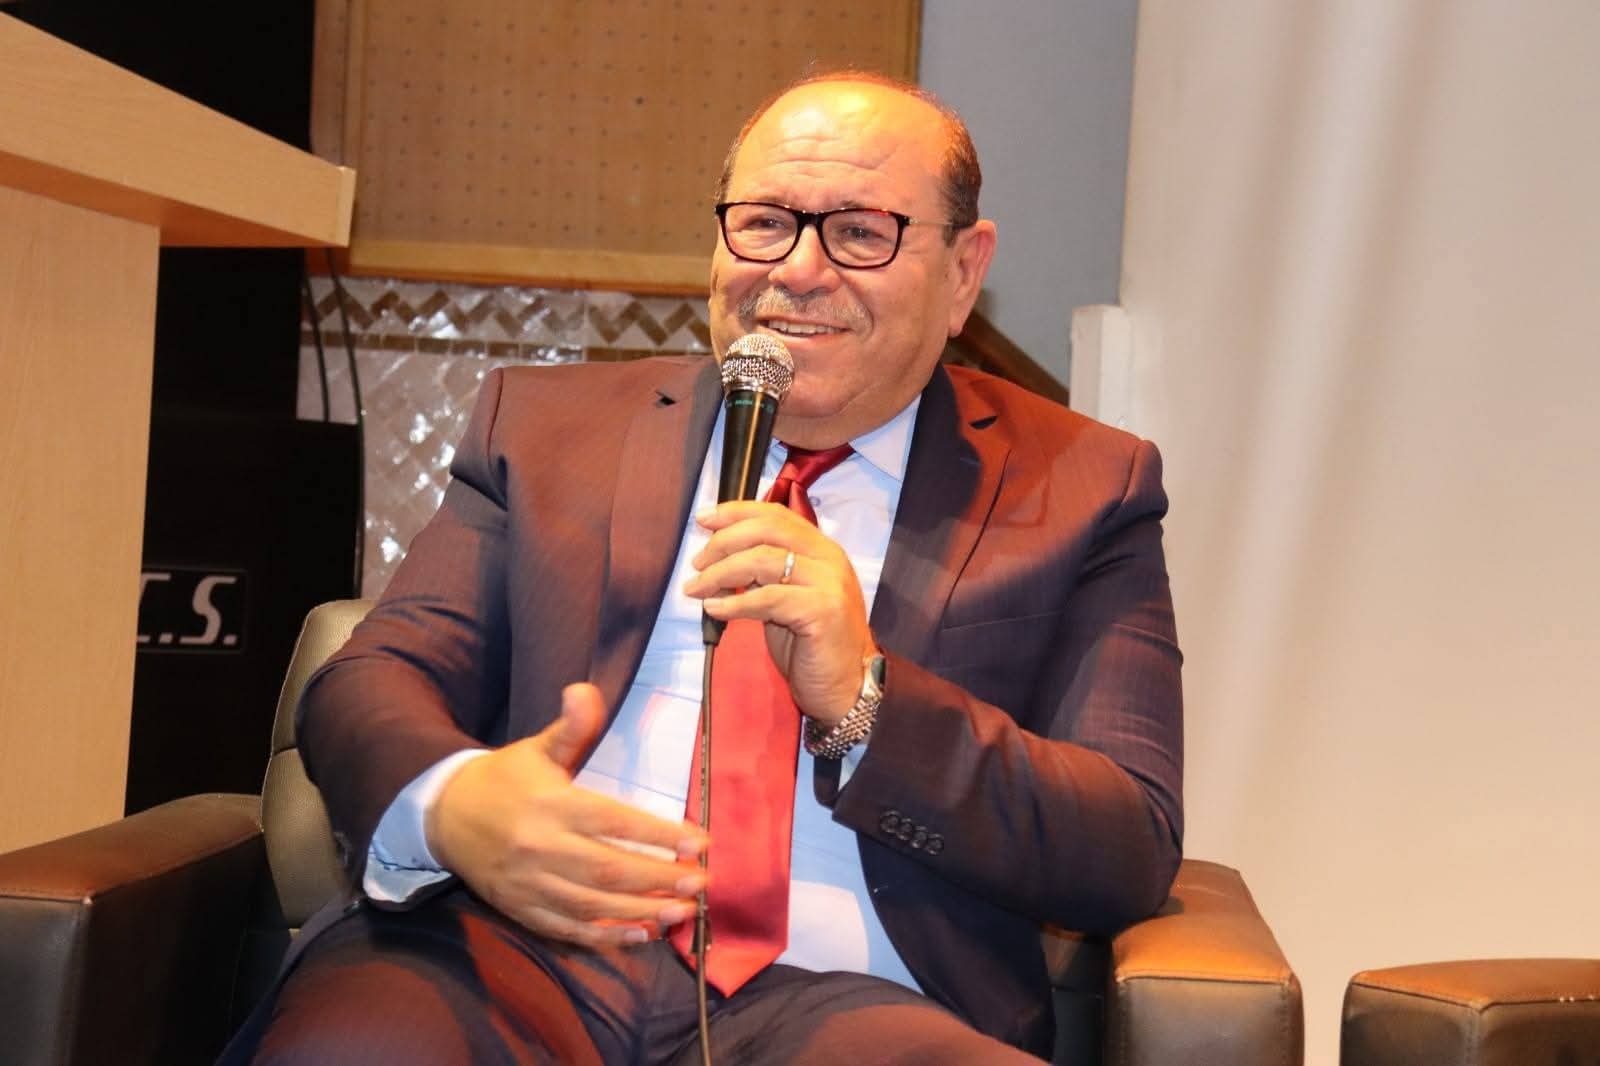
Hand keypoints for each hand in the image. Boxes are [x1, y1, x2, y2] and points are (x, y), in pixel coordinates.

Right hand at [426, 683, 707, 948]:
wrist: (444, 815)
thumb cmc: (505, 779)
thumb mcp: (537, 748)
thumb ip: (570, 726)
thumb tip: (585, 690)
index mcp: (552, 805)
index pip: (613, 822)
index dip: (659, 834)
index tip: (700, 842)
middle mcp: (540, 847)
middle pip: (607, 869)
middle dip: (658, 878)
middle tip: (700, 883)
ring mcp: (528, 884)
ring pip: (591, 905)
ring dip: (640, 912)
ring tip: (681, 913)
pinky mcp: (520, 908)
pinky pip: (566, 929)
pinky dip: (604, 937)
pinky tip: (640, 935)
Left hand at [684, 500, 875, 725]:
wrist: (846, 688)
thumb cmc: (812, 647)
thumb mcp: (785, 600)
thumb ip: (762, 574)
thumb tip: (717, 559)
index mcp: (821, 549)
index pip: (776, 515)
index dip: (736, 513)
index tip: (703, 520)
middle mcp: (829, 558)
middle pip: (767, 530)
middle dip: (723, 542)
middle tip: (697, 563)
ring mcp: (829, 582)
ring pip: (763, 560)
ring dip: (720, 573)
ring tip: (697, 589)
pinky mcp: (822, 610)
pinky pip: (767, 597)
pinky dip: (734, 603)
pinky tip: (714, 609)